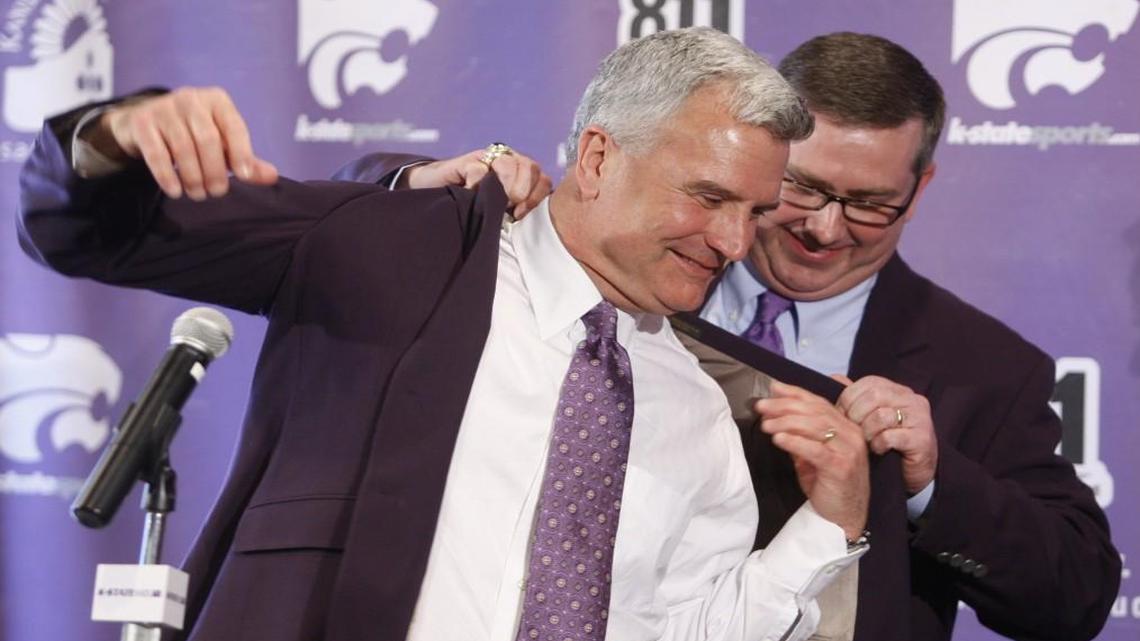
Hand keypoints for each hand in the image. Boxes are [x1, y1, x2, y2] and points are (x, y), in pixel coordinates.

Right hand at [96, 87, 277, 199]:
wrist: (145, 122)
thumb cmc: (193, 133)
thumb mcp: (223, 144)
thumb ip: (246, 160)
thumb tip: (272, 176)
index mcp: (217, 101)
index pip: (234, 127)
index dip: (241, 153)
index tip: (244, 177)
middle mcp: (191, 99)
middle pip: (208, 139)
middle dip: (215, 171)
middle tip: (217, 192)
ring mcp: (164, 108)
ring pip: (183, 147)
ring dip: (193, 177)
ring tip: (198, 194)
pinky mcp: (142, 122)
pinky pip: (157, 153)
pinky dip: (167, 175)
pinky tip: (175, 191)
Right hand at [402, 148, 551, 218]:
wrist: (433, 193)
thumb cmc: (470, 207)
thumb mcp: (499, 213)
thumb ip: (517, 214)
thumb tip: (537, 231)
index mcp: (521, 176)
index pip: (543, 180)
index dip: (537, 197)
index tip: (521, 214)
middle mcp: (508, 162)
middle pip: (531, 167)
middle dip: (523, 190)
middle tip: (508, 207)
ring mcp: (488, 159)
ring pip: (509, 162)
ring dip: (504, 184)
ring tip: (493, 200)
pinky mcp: (467, 160)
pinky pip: (480, 168)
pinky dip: (477, 183)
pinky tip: (471, 193)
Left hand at [754, 380, 869, 539]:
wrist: (844, 519)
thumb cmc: (828, 485)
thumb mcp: (812, 455)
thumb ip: (800, 435)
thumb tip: (775, 415)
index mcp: (847, 427)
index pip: (819, 402)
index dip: (795, 393)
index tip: (772, 389)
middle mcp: (852, 435)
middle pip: (815, 411)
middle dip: (785, 406)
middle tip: (762, 406)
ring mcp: (849, 451)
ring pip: (816, 427)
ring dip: (786, 422)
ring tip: (765, 424)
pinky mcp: (841, 468)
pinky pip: (816, 450)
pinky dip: (795, 442)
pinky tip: (778, 439)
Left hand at [835, 374, 937, 494]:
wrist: (911, 474)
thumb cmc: (887, 444)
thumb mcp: (869, 418)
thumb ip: (855, 398)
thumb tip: (834, 377)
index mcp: (897, 390)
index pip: (867, 383)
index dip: (848, 398)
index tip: (840, 415)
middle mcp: (911, 399)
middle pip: (873, 396)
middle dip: (855, 414)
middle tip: (851, 431)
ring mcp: (920, 418)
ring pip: (880, 416)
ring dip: (866, 432)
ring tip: (865, 442)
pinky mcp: (922, 438)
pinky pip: (889, 436)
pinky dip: (877, 444)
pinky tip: (877, 450)